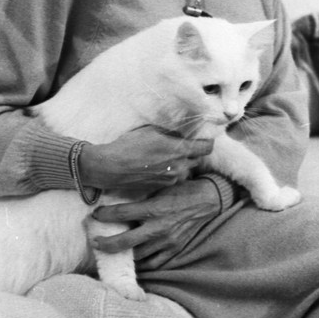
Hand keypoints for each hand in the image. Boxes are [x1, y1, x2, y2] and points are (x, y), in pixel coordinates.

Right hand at [79, 126, 212, 193]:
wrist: (112, 167)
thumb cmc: (130, 145)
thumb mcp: (152, 131)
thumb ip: (171, 133)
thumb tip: (181, 134)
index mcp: (179, 150)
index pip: (206, 148)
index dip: (207, 141)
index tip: (202, 138)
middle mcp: (180, 167)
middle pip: (196, 159)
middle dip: (191, 152)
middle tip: (180, 145)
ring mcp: (171, 179)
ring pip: (185, 169)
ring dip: (180, 163)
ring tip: (165, 156)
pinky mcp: (162, 186)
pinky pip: (173, 177)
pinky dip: (170, 171)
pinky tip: (156, 165)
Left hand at [90, 177, 221, 269]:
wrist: (208, 200)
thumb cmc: (182, 190)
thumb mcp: (161, 187)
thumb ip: (143, 195)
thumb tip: (122, 196)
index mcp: (154, 208)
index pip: (122, 213)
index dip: (105, 215)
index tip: (95, 215)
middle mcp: (158, 228)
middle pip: (125, 242)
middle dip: (106, 244)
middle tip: (95, 242)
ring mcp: (166, 242)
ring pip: (138, 256)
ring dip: (123, 255)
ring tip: (112, 252)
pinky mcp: (174, 250)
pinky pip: (154, 264)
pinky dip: (143, 264)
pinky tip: (134, 261)